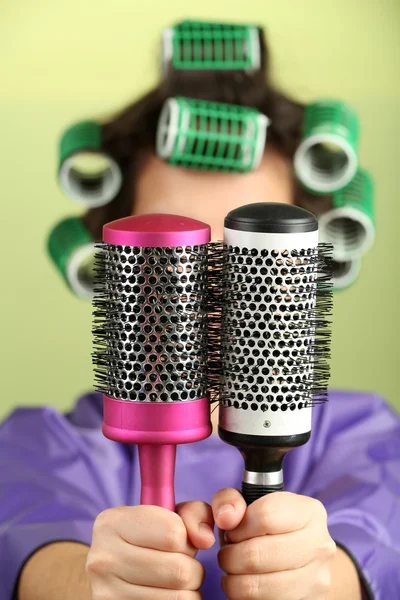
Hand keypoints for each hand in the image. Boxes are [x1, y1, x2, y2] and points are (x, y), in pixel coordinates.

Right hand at [86, 503, 214, 598]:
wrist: (114, 569)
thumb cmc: (149, 538)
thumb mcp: (169, 515)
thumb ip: (193, 514)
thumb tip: (205, 539)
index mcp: (112, 522)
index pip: (173, 533)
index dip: (187, 539)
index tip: (180, 541)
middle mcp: (103, 557)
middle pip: (179, 569)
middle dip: (193, 569)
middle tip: (183, 565)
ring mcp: (106, 592)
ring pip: (178, 597)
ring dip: (189, 591)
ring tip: (177, 582)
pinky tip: (168, 595)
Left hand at [213, 489, 336, 599]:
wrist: (303, 562)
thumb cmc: (268, 528)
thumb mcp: (249, 503)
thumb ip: (229, 499)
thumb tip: (226, 517)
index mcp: (309, 512)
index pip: (265, 515)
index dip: (238, 527)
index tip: (232, 532)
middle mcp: (320, 544)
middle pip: (256, 554)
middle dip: (230, 557)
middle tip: (227, 555)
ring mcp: (317, 579)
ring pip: (256, 586)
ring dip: (234, 581)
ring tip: (234, 571)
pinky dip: (245, 599)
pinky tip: (247, 585)